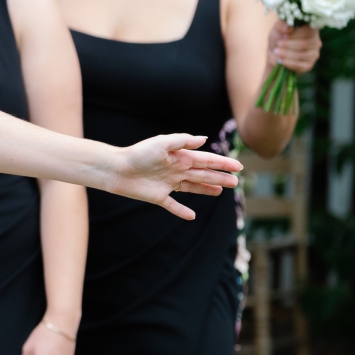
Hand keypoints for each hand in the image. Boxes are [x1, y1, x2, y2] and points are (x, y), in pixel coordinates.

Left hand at [107, 134, 241, 220]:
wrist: (116, 169)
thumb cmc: (137, 154)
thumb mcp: (161, 143)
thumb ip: (182, 141)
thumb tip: (204, 139)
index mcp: (178, 157)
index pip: (205, 160)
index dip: (222, 163)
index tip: (238, 166)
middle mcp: (175, 170)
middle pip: (202, 174)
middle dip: (219, 177)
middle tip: (236, 182)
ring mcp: (167, 184)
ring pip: (192, 187)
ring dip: (206, 189)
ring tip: (221, 191)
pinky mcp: (157, 196)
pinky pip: (173, 205)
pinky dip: (182, 211)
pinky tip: (191, 216)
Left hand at [269, 20, 320, 74]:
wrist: (274, 55)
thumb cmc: (278, 38)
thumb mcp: (277, 29)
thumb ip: (282, 25)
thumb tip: (288, 27)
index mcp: (311, 30)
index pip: (309, 31)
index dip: (295, 34)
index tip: (283, 35)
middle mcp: (316, 42)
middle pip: (306, 44)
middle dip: (289, 44)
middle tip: (278, 44)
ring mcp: (314, 54)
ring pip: (303, 55)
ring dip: (287, 54)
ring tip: (276, 52)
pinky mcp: (308, 65)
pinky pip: (300, 65)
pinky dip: (288, 63)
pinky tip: (281, 60)